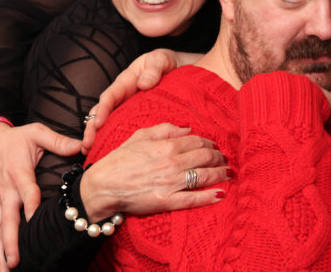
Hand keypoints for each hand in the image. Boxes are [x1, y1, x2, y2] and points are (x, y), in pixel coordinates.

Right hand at [0, 122, 81, 271]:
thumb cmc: (16, 138)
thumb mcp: (37, 132)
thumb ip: (59, 141)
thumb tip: (82, 145)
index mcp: (18, 173)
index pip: (27, 193)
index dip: (31, 208)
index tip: (35, 223)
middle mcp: (7, 191)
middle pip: (7, 220)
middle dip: (11, 242)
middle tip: (16, 262)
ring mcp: (0, 201)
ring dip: (1, 252)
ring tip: (7, 270)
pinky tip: (4, 261)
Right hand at [81, 49, 198, 151]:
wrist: (181, 69)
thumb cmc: (168, 63)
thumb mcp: (161, 59)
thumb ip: (153, 68)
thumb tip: (143, 83)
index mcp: (126, 81)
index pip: (110, 96)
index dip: (102, 110)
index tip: (98, 124)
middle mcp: (123, 96)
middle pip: (103, 113)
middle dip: (92, 129)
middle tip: (86, 145)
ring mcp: (128, 108)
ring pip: (109, 123)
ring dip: (99, 137)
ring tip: (91, 153)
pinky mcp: (136, 118)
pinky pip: (124, 129)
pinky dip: (116, 140)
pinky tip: (112, 153)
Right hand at [81, 123, 229, 221]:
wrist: (102, 187)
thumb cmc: (119, 159)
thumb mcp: (140, 135)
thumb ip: (166, 129)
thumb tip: (187, 128)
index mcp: (167, 145)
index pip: (198, 142)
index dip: (210, 143)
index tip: (215, 146)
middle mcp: (173, 163)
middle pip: (206, 157)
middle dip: (220, 157)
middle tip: (225, 159)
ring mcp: (172, 183)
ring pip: (205, 176)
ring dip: (221, 174)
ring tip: (229, 173)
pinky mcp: (168, 201)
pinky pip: (194, 199)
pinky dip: (210, 196)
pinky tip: (221, 194)